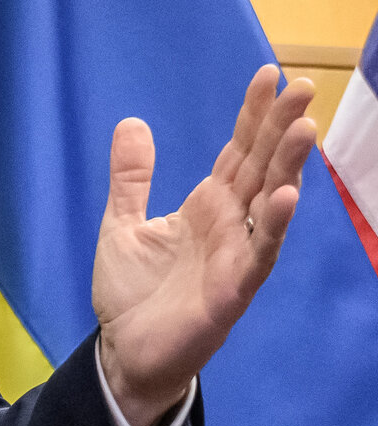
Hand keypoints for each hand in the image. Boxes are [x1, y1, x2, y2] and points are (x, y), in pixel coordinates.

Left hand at [94, 65, 314, 425]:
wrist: (125, 352)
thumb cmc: (133, 293)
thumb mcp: (122, 225)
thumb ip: (131, 178)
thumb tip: (132, 123)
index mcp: (207, 206)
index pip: (238, 151)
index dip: (252, 115)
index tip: (267, 74)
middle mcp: (230, 224)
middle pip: (262, 167)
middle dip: (282, 128)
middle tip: (303, 86)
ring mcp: (237, 255)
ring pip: (271, 203)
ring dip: (289, 167)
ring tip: (304, 128)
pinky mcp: (234, 289)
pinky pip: (259, 253)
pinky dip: (273, 225)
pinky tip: (285, 196)